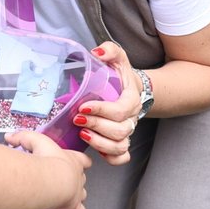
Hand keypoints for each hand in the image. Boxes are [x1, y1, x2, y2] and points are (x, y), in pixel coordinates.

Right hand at [4, 130, 90, 208]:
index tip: (71, 164)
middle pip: (81, 178)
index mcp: (73, 160)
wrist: (50, 180)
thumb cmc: (45, 160)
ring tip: (59, 199)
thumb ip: (22, 137)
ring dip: (73, 197)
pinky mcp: (74, 208)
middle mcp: (78, 176)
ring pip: (82, 196)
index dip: (79, 162)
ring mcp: (78, 193)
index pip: (83, 160)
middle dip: (72, 181)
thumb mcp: (34, 141)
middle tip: (57, 183)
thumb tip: (10, 137)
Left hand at [74, 41, 140, 164]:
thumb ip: (109, 51)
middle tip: (78, 119)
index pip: (120, 110)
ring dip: (100, 142)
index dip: (101, 111)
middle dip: (97, 126)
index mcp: (131, 99)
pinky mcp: (121, 142)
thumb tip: (97, 53)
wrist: (130, 89)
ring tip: (82, 134)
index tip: (82, 107)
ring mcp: (127, 132)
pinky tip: (96, 150)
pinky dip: (110, 157)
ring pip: (120, 145)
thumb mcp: (117, 59)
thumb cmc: (120, 75)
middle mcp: (131, 118)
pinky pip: (121, 157)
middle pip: (120, 130)